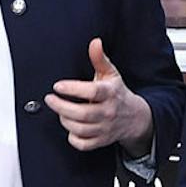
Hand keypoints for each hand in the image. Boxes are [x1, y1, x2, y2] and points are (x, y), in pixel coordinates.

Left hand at [47, 39, 152, 153]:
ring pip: (80, 129)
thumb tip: (95, 42)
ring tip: (60, 110)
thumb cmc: (117, 94)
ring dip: (65, 120)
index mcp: (110, 93)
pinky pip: (83, 144)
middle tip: (50, 99)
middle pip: (83, 114)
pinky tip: (70, 126)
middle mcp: (108, 112)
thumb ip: (100, 58)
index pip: (92, 92)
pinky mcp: (101, 141)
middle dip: (61, 107)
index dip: (73, 89)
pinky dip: (73, 138)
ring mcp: (105, 128)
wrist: (135, 118)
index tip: (58, 86)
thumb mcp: (111, 74)